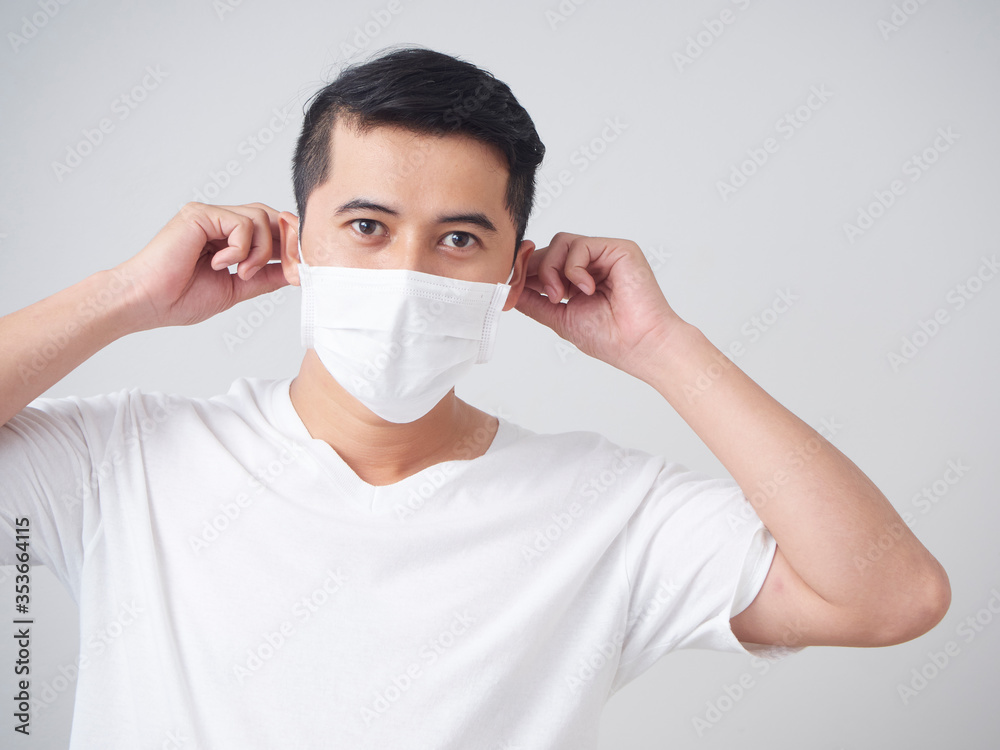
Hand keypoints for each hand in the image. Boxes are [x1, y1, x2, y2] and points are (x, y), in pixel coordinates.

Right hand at [117, 202, 289, 329]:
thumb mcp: (237, 288)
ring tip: (241, 273)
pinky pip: (241, 223)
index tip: (298, 269)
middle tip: (287, 268)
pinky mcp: (200, 214)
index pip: (269, 229)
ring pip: (259, 218)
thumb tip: (295, 271)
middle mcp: (218, 221)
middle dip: (286, 242)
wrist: (148, 302)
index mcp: (226, 238)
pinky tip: (220, 264)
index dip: (289, 245)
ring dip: (259, 251)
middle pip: (269, 216)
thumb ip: (265, 276)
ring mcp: (209, 215)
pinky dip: (241, 248)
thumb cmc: (180, 298)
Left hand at [513, 232, 688, 381]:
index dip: (525, 271)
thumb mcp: (559, 318)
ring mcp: (605, 255)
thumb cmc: (610, 338)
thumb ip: (534, 302)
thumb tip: (509, 291)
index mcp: (578, 281)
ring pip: (561, 242)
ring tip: (562, 296)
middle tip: (546, 296)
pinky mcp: (618, 249)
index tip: (514, 286)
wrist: (639, 345)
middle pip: (549, 250)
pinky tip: (586, 289)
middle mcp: (591, 265)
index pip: (543, 264)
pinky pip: (580, 245)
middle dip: (536, 271)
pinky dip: (574, 268)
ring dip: (552, 270)